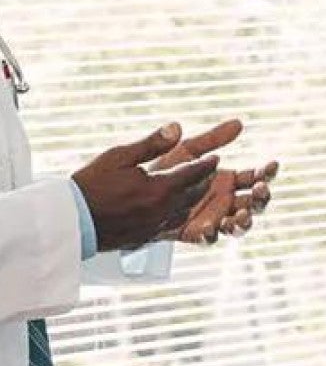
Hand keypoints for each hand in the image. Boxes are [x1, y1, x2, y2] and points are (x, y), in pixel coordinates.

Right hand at [70, 124, 219, 251]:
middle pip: (194, 194)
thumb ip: (152, 144)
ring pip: (184, 212)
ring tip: (195, 189)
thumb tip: (177, 127)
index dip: (206, 165)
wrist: (69, 220)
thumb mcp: (119, 156)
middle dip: (204, 182)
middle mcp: (163, 211)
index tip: (215, 158)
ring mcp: (155, 227)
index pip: (194, 174)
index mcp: (160, 189)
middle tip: (209, 173)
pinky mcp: (145, 238)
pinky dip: (177, 215)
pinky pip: (171, 226)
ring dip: (193, 199)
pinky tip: (173, 211)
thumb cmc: (90, 186)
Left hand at [149, 120, 279, 244]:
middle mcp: (224, 200)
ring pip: (238, 224)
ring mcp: (212, 217)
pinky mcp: (193, 232)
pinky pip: (208, 238)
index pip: (256, 177)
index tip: (272, 165)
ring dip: (245, 221)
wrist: (132, 191)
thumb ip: (212, 139)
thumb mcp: (188, 150)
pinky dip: (212, 234)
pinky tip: (210, 226)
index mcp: (228, 180)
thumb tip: (239, 123)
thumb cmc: (161, 168)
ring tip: (241, 215)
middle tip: (260, 190)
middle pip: (255, 203)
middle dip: (261, 198)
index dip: (267, 172)